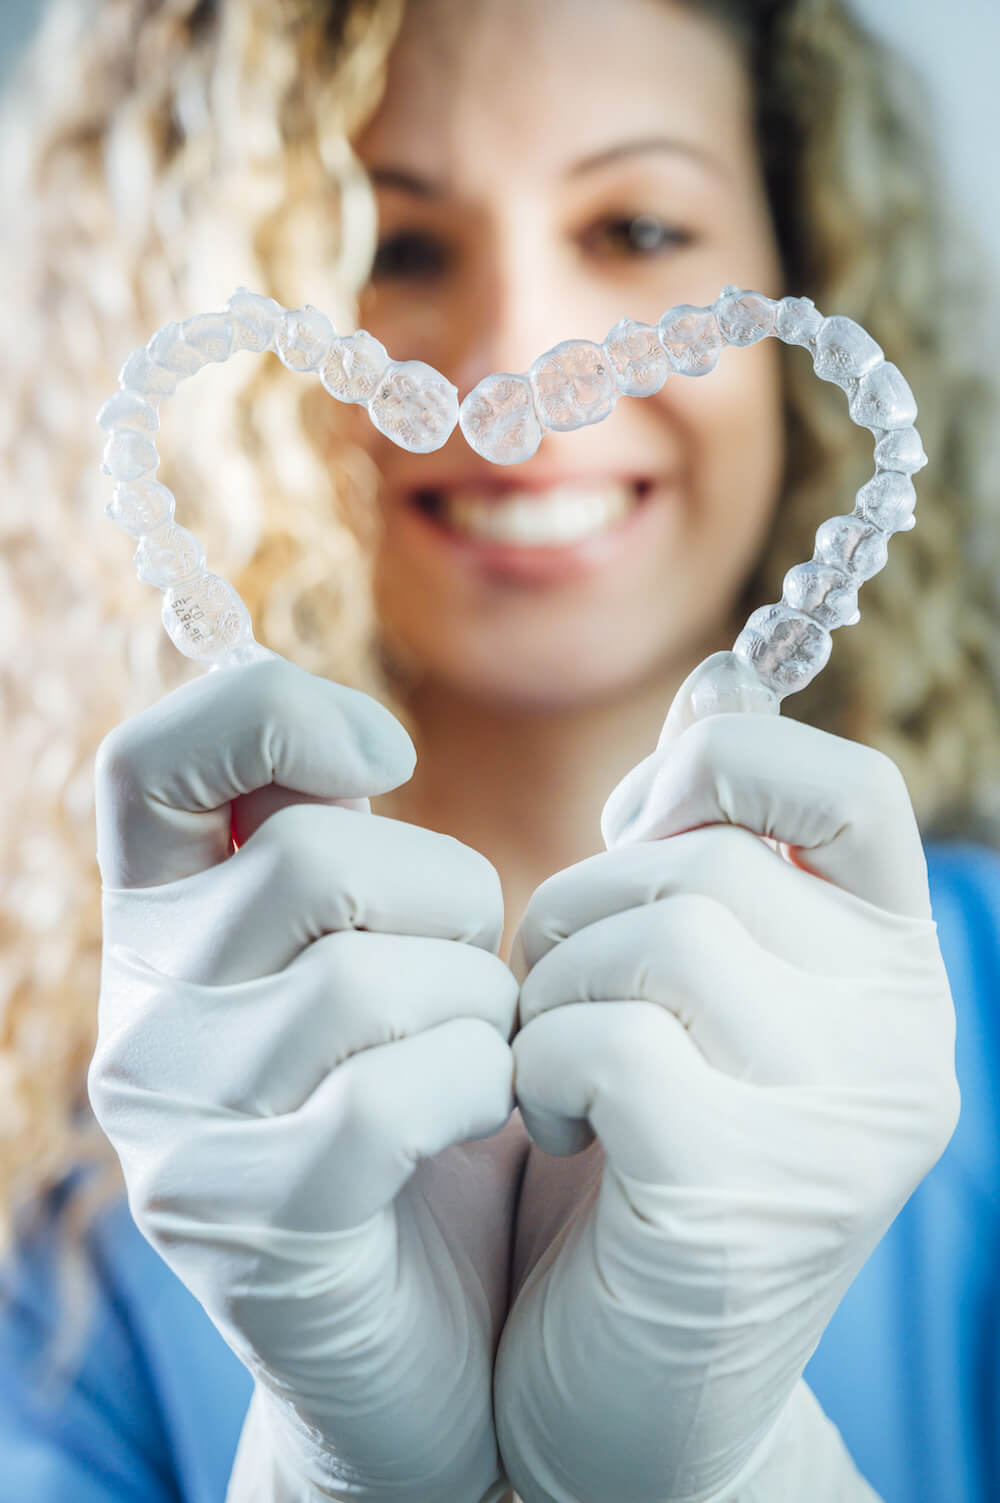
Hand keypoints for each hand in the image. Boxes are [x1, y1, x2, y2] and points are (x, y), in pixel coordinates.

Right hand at [88, 658, 522, 1502]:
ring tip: (484, 1047)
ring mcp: (175, 1124)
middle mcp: (141, 1010)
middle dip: (450, 898)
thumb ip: (353, 846)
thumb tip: (365, 738)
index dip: (273, 716)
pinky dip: (472, 1090)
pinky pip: (388, 1098)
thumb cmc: (422, 1097)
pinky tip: (479, 1116)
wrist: (430, 1324)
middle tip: (477, 964)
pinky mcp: (243, 1221)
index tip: (383, 761)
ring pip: (359, 983)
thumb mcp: (379, 949)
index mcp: (164, 916)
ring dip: (478, 1006)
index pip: (151, 761)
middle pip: (306, 865)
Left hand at [496, 710, 958, 1502]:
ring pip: (656, 933)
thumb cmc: (635, 1162)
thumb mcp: (686, 993)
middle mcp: (903, 1039)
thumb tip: (719, 674)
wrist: (621, 1394)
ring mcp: (842, 1120)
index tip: (644, 832)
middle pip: (707, 862)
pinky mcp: (747, 1191)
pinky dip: (536, 1069)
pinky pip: (602, 1037)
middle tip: (557, 1002)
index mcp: (895, 969)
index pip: (846, 785)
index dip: (724, 767)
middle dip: (580, 913)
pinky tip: (548, 1127)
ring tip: (550, 1068)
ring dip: (550, 992)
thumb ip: (708, 846)